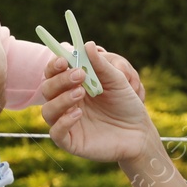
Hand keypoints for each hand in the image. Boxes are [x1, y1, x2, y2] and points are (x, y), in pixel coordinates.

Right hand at [41, 41, 156, 162]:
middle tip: (80, 75)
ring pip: (48, 110)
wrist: (139, 132)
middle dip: (60, 80)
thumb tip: (87, 44)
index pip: (53, 74)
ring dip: (61, 99)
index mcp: (73, 86)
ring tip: (81, 93)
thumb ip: (101, 65)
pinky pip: (56, 133)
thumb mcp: (117, 80)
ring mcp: (66, 123)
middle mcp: (66, 104)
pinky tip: (78, 114)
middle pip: (47, 89)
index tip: (63, 60)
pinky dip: (63, 122)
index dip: (54, 66)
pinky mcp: (71, 142)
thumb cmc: (126, 104)